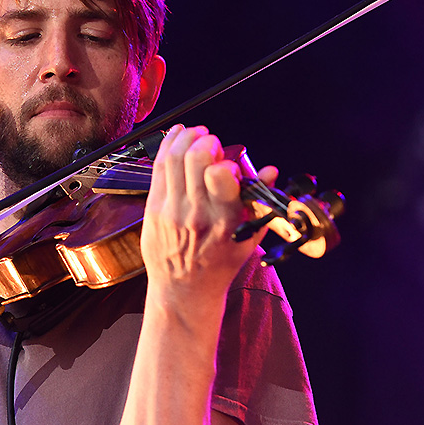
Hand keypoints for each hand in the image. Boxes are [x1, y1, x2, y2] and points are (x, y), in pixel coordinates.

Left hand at [140, 125, 276, 309]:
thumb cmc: (219, 264)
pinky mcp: (153, 208)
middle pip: (194, 159)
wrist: (184, 289)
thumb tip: (270, 170)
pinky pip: (158, 168)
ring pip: (173, 158)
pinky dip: (168, 146)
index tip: (228, 164)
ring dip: (186, 137)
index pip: (220, 176)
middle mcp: (195, 213)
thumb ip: (259, 201)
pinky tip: (177, 136)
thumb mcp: (249, 238)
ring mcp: (171, 210)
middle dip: (205, 141)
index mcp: (224, 221)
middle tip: (212, 144)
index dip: (225, 161)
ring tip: (197, 134)